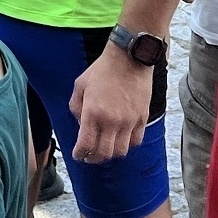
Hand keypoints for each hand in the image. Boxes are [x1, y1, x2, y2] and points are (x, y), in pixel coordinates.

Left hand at [69, 47, 152, 162]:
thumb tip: (80, 123)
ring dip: (111, 154)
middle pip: (103, 153)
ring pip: (120, 151)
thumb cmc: (102, 70)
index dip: (80, 153)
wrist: (129, 59)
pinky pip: (135, 141)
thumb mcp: (80, 85)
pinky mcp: (141, 118)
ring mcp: (128, 121)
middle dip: (93, 158)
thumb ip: (76, 107)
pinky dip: (127, 145)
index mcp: (93, 113)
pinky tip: (120, 140)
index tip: (78, 154)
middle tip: (89, 157)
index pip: (86, 145)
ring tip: (105, 149)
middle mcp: (111, 121)